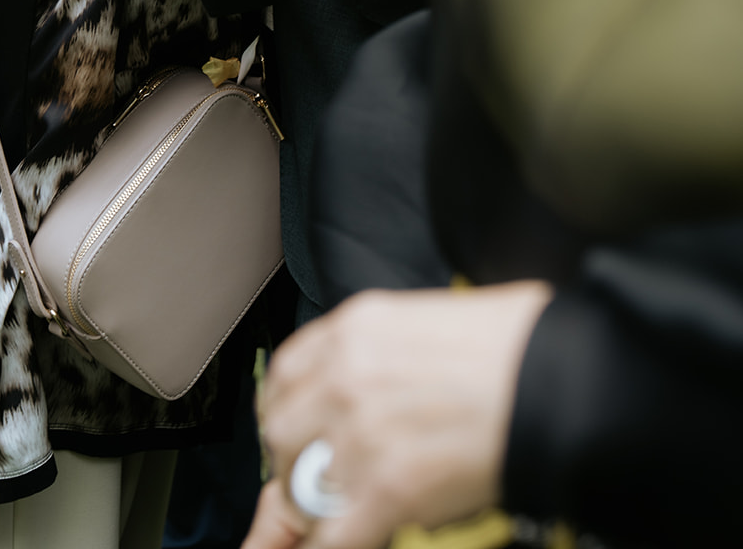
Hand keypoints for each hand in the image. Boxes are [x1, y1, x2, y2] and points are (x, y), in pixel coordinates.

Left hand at [247, 283, 550, 548]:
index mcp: (358, 326)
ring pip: (298, 489)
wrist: (564, 376)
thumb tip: (393, 386)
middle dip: (297, 464)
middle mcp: (346, 373)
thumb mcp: (436, 320)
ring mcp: (361, 430)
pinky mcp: (388, 486)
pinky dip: (331, 546)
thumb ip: (394, 354)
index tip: (301, 433)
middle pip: (281, 431)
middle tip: (321, 484)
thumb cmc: (522, 345)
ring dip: (318, 509)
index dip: (290, 411)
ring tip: (350, 515)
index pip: (286, 373)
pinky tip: (357, 539)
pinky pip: (332, 537)